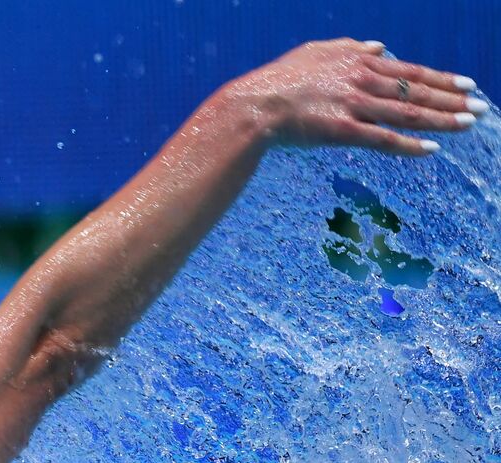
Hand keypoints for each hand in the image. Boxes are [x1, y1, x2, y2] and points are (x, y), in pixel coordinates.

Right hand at [225, 38, 485, 155]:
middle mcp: (361, 80)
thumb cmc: (278, 80)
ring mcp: (353, 105)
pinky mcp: (342, 130)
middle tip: (480, 108)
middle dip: (452, 99)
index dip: (442, 79)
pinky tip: (431, 149)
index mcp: (357, 61)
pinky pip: (383, 138)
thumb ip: (349, 46)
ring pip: (407, 112)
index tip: (467, 85)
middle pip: (416, 90)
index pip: (409, 71)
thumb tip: (380, 45)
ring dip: (442, 119)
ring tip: (468, 124)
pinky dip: (409, 145)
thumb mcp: (314, 52)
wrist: (252, 106)